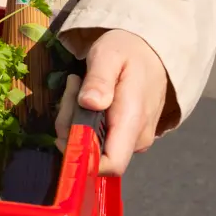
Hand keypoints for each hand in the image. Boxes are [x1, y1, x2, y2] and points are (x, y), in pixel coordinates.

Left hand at [56, 28, 167, 175]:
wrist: (151, 51)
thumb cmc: (129, 51)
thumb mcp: (109, 56)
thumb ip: (99, 80)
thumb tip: (89, 103)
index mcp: (133, 123)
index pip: (111, 164)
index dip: (83, 157)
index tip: (63, 130)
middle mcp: (135, 139)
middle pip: (92, 152)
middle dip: (70, 124)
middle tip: (72, 86)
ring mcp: (131, 138)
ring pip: (92, 143)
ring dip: (74, 117)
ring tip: (79, 84)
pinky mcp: (125, 134)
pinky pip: (97, 135)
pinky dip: (83, 117)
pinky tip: (86, 94)